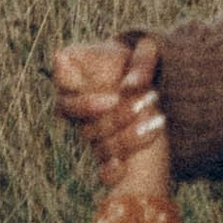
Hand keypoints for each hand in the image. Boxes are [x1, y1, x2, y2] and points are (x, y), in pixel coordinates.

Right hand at [52, 35, 165, 185]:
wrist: (143, 81)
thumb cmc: (136, 61)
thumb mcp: (144, 51)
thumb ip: (139, 62)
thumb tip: (129, 85)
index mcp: (73, 80)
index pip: (65, 95)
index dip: (86, 102)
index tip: (113, 99)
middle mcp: (73, 108)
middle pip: (83, 125)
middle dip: (116, 119)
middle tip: (143, 106)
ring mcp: (88, 131)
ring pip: (98, 145)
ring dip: (127, 139)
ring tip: (156, 123)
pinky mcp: (104, 151)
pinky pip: (100, 169)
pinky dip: (108, 171)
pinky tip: (121, 167)